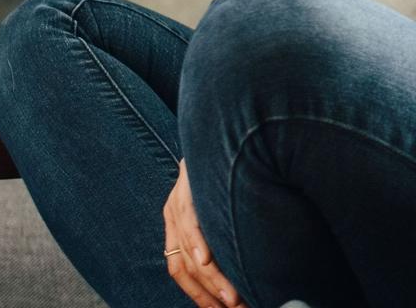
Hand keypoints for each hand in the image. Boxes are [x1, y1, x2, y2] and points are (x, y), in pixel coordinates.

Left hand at [164, 158, 241, 306]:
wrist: (216, 124)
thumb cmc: (227, 165)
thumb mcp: (218, 201)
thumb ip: (221, 229)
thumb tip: (243, 261)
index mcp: (176, 223)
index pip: (180, 270)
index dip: (198, 295)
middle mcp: (173, 215)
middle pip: (184, 268)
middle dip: (209, 295)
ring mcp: (178, 201)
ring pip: (190, 252)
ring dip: (213, 280)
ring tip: (233, 299)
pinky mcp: (188, 185)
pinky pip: (191, 220)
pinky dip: (200, 243)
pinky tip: (207, 261)